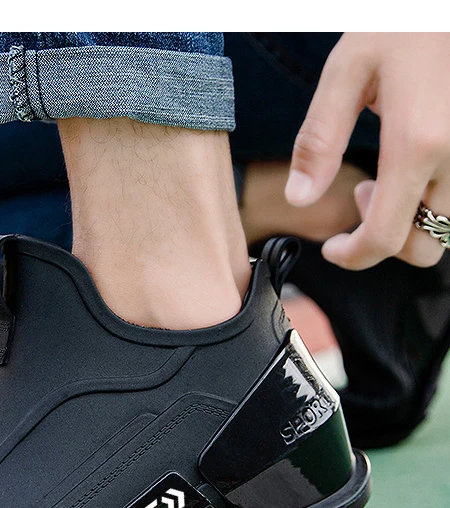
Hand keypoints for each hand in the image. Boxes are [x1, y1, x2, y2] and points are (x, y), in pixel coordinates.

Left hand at [285, 33, 449, 269]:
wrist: (447, 0)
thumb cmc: (402, 19)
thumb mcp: (348, 70)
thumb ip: (320, 140)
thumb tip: (299, 199)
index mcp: (418, 142)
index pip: (387, 238)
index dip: (354, 257)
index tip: (334, 249)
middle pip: (427, 242)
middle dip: (386, 238)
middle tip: (362, 195)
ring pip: (449, 223)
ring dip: (414, 219)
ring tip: (388, 173)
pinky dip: (435, 197)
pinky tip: (417, 161)